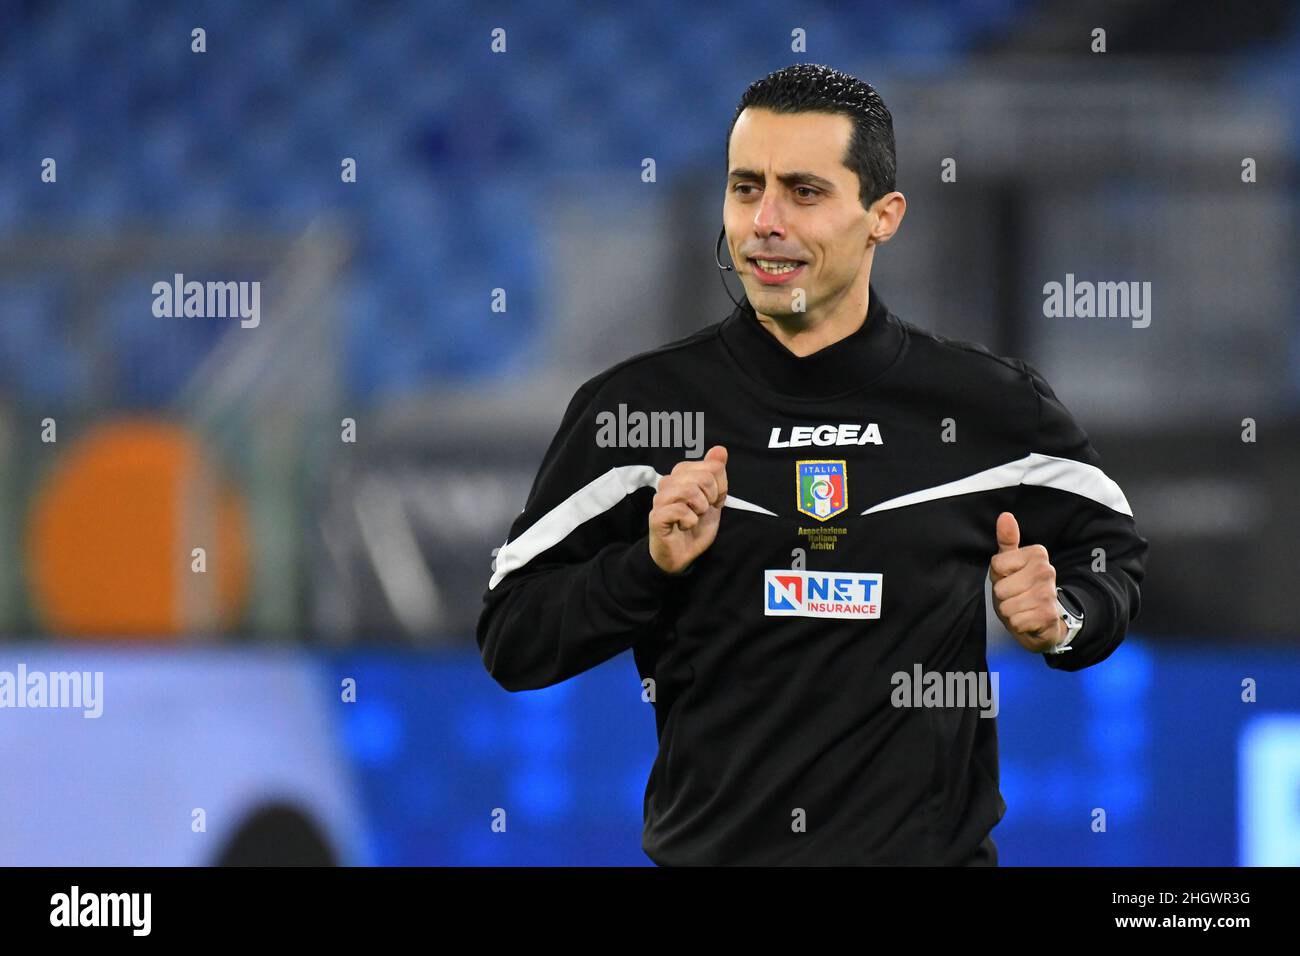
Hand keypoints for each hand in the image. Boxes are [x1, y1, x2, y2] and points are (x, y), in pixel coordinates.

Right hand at [649, 445, 727, 573]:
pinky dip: (690, 521)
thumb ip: (716, 472)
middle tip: (702, 511)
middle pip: (704, 477)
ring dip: (700, 510)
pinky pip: (680, 510)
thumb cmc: (696, 524)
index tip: (712, 501)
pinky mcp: (656, 516)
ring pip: (690, 491)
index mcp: (681, 473)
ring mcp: (660, 499)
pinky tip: (686, 526)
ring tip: (694, 517)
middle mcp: (668, 481)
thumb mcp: (714, 497)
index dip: (720, 487)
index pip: (713, 467)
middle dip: (711, 499)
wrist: (683, 553)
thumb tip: (720, 449)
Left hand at [988, 511, 1066, 652]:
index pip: (997, 565)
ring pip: (1006, 606)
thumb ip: (1007, 540)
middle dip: (1003, 596)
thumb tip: (1005, 516)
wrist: (1043, 621)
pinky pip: (1015, 621)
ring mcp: (1049, 594)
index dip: (999, 576)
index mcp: (1038, 554)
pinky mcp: (1048, 616)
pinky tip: (1028, 620)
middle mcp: (1047, 571)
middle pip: (1000, 588)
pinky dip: (1017, 624)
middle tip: (1016, 596)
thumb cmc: (1021, 588)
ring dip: (1009, 611)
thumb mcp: (1010, 563)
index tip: (1012, 578)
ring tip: (1021, 607)